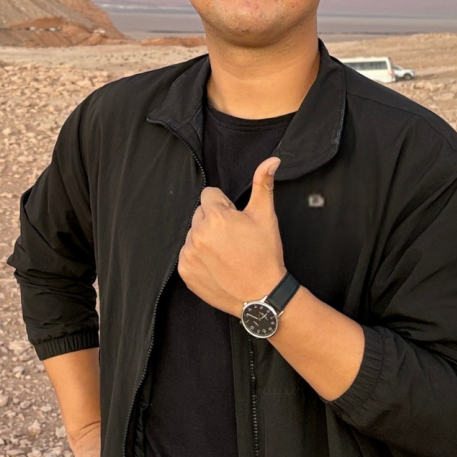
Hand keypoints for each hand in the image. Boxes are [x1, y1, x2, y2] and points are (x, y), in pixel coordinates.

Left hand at [177, 157, 284, 315]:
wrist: (262, 296)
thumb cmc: (265, 255)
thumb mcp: (265, 216)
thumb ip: (263, 184)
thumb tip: (271, 160)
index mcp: (215, 217)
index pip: (209, 195)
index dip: (225, 206)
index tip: (236, 221)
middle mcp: (197, 234)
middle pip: (200, 214)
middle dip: (214, 221)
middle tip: (233, 239)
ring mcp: (189, 254)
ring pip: (193, 234)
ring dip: (205, 239)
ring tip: (226, 253)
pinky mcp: (185, 271)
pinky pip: (187, 253)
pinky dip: (199, 257)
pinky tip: (217, 265)